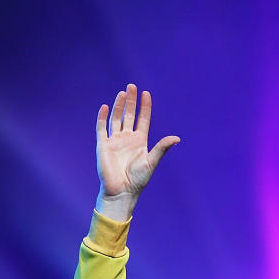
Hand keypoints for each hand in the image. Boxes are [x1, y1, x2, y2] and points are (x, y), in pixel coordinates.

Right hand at [95, 83, 178, 218]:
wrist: (121, 191)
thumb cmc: (138, 180)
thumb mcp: (152, 162)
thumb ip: (162, 148)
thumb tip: (177, 138)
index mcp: (140, 141)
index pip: (143, 119)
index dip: (145, 107)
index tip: (146, 93)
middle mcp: (127, 138)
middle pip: (129, 115)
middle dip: (131, 101)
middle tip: (132, 86)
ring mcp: (115, 140)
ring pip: (116, 118)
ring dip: (119, 106)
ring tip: (122, 93)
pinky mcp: (103, 145)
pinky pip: (101, 128)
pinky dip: (102, 117)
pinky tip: (105, 107)